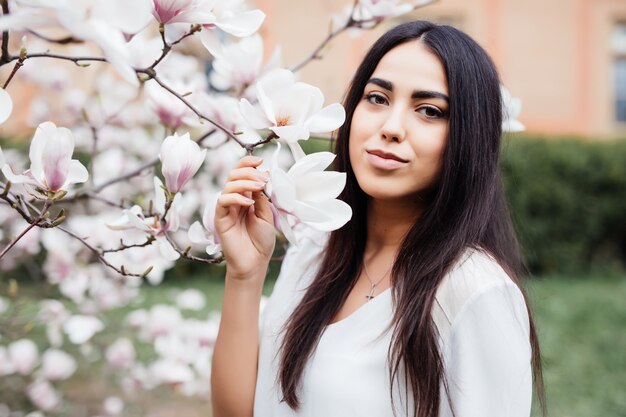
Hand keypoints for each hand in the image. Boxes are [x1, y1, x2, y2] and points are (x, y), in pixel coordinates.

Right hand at [214, 156, 274, 278]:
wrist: (255, 262)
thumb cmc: (261, 240)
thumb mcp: (267, 215)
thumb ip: (262, 197)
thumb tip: (262, 177)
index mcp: (246, 196)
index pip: (242, 173)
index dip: (248, 163)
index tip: (261, 161)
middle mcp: (235, 200)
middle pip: (234, 175)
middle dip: (249, 171)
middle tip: (263, 178)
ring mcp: (227, 208)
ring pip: (228, 185)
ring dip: (245, 182)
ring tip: (260, 187)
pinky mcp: (220, 218)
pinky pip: (223, 201)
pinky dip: (236, 197)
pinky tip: (249, 203)